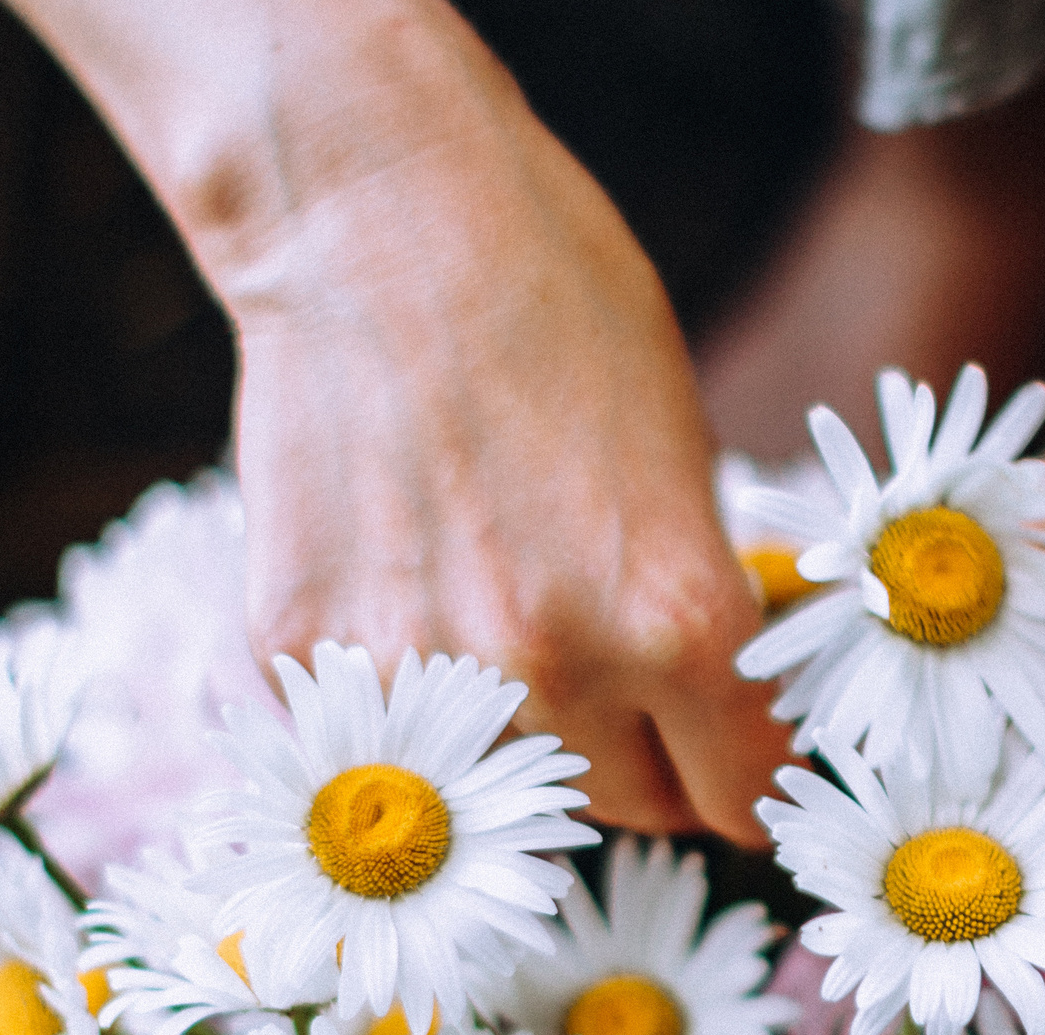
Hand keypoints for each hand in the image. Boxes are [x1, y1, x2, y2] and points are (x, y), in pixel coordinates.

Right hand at [12, 0, 785, 841]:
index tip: (727, 766)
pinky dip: (389, 701)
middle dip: (635, 760)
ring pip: (500, 791)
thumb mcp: (686, 462)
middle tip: (613, 683)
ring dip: (515, 740)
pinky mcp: (300, 653)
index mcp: (680, 620)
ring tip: (500, 624)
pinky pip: (369, 736)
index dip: (743, 783)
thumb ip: (696, 608)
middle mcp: (557, 669)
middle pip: (628, 808)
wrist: (376, 216)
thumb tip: (708, 712)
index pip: (739, 796)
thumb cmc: (555, 303)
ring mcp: (418, 671)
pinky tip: (400, 599)